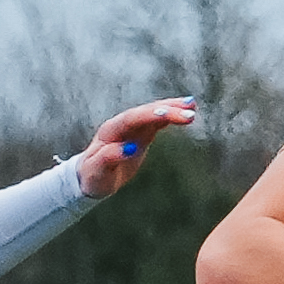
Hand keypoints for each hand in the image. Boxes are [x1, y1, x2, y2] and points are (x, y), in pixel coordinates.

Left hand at [73, 98, 200, 198]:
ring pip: (153, 113)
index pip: (131, 119)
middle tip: (190, 114)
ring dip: (172, 108)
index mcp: (110, 131)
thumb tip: (127, 148)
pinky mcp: (141, 134)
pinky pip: (158, 121)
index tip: (165, 118)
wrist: (91, 177)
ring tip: (192, 106)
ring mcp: (133, 128)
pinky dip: (171, 115)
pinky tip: (187, 111)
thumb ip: (109, 158)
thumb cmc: (93, 176)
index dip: (147, 116)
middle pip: (145, 113)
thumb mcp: (97, 172)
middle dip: (167, 111)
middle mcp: (122, 125)